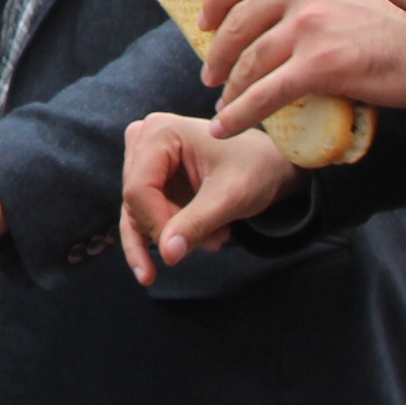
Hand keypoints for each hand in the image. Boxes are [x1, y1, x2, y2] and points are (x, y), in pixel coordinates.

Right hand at [119, 114, 297, 281]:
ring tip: (216, 238)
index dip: (157, 224)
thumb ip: (197, 223)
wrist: (268, 166)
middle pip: (136, 203)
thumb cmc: (254, 169)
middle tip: (216, 239)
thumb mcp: (230, 197)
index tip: (184, 248)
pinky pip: (137, 218)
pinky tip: (150, 272)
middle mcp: (143, 140)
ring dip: (173, 236)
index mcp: (160, 132)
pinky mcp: (147, 180)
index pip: (139, 189)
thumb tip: (168, 254)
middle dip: (171, 230)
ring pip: (138, 215)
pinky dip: (153, 241)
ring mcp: (142, 160)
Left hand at [199, 0, 405, 136]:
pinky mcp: (318, 63)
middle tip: (211, 72)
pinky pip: (264, 94)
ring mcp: (308, 22)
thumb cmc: (401, 16)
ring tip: (224, 102)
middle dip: (219, 52)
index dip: (215, 0)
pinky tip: (225, 126)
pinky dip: (239, 114)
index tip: (204, 22)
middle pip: (239, 20)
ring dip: (230, 87)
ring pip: (250, 60)